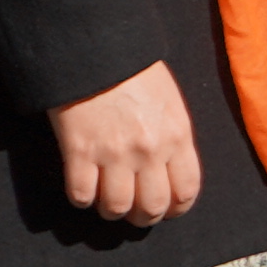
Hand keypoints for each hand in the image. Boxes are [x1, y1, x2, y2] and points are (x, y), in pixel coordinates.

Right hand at [50, 62, 203, 225]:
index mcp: (177, 135)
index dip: (177, 209)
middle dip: (144, 217)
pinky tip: (83, 188)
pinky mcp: (79, 151)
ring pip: (116, 207)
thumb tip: (171, 170)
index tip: (167, 210)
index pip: (186, 190)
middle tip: (134, 213)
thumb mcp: (169, 101)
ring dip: (111, 211)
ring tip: (107, 202)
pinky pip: (81, 195)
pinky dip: (81, 199)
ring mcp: (113, 152)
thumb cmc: (133, 71)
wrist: (95, 48)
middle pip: (152, 207)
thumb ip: (173, 137)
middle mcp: (149, 149)